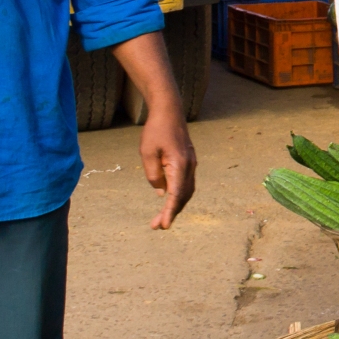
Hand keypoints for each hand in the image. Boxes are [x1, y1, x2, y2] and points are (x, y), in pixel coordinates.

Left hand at [139, 112, 196, 229]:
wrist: (169, 111)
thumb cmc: (156, 130)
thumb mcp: (147, 153)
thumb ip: (153, 175)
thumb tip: (161, 192)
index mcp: (180, 164)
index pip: (176, 194)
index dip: (169, 212)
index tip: (163, 225)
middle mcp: (190, 166)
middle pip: (183, 196)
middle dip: (172, 212)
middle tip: (157, 226)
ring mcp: (191, 164)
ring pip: (187, 191)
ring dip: (176, 206)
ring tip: (162, 217)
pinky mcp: (189, 162)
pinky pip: (186, 184)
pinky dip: (179, 196)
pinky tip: (170, 200)